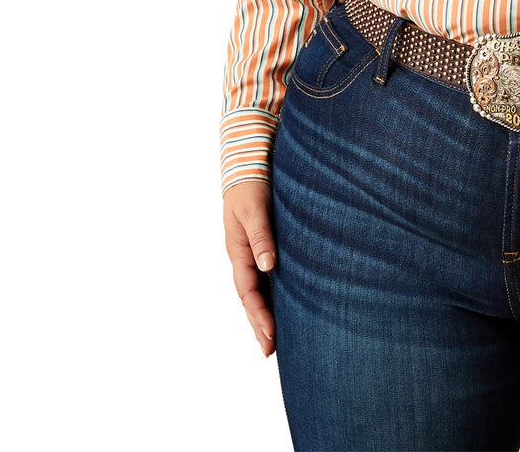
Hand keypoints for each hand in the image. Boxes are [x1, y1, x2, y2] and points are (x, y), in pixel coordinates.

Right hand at [223, 180, 277, 355]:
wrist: (248, 168)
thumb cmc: (251, 187)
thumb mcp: (254, 210)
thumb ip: (260, 237)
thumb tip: (267, 266)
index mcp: (238, 252)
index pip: (248, 291)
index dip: (259, 313)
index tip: (271, 333)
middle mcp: (244, 258)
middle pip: (250, 298)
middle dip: (258, 324)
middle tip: (270, 352)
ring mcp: (252, 255)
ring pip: (256, 292)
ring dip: (262, 315)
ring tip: (272, 342)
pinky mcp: (262, 249)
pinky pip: (265, 279)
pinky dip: (270, 296)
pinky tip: (280, 308)